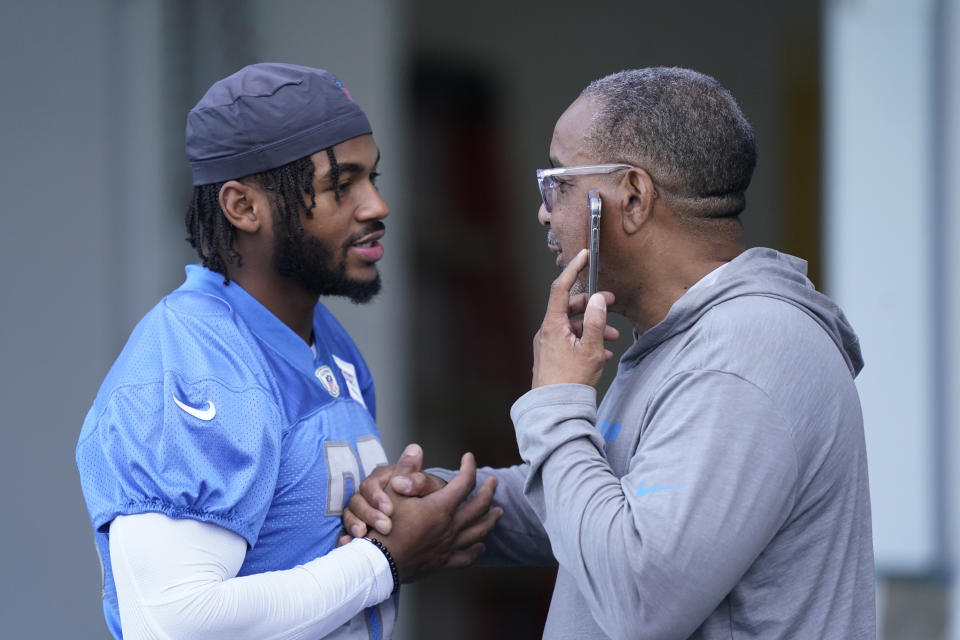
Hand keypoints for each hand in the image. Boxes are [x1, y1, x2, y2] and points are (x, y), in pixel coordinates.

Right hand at [340, 443, 446, 542]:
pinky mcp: (361, 522)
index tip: (389, 510)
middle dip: (368, 514)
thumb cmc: (429, 496)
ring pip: (350, 513)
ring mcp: (364, 507)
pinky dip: (348, 536)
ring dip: (354, 524)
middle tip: (384, 527)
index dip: (377, 497)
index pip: (371, 484)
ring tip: (363, 535)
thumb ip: (418, 479)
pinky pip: (348, 528)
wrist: (430, 516)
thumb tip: (403, 475)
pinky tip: (349, 542)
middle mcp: (371, 491)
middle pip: (357, 499)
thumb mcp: (429, 486)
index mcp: (384, 478)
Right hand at [365, 452, 500, 581]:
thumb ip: (406, 469)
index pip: (464, 482)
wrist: (377, 563)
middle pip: (479, 506)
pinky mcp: (443, 562)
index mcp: (440, 507)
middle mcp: (450, 526)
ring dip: (491, 520)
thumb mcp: (391, 492)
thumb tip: (416, 448)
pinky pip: (466, 557)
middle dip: (488, 491)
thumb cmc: (382, 527)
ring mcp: (448, 546)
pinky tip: (481, 547)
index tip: (468, 457)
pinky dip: (476, 550)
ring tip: (498, 512)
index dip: (469, 467)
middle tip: (494, 482)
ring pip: (479, 531)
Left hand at [532, 248, 617, 387]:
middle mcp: (546, 331)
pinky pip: (569, 340)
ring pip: (572, 326)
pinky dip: (586, 341)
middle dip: (593, 306)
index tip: (584, 256)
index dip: (573, 269)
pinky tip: (602, 353)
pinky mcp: (550, 356)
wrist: (554, 410)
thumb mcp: (591, 349)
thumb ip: (596, 321)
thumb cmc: (571, 382)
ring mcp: (547, 344)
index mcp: (552, 325)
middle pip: (569, 307)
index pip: (560, 288)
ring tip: (613, 339)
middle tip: (612, 305)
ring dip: (593, 327)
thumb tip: (599, 299)